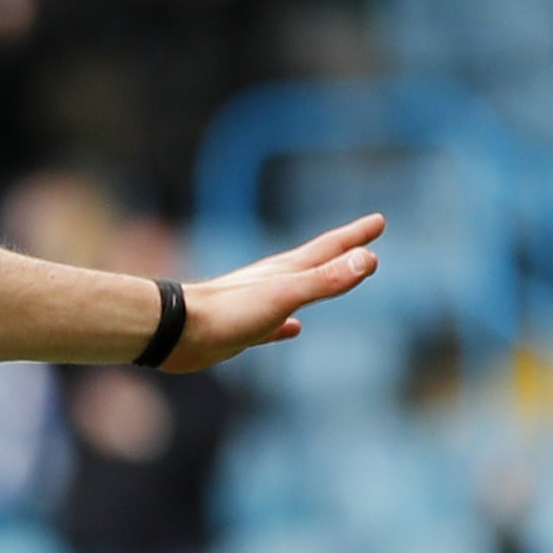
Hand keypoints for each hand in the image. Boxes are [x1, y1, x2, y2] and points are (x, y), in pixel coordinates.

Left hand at [162, 212, 381, 372]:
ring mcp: (255, 306)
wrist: (174, 332)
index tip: (378, 220)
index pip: (329, 248)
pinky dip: (287, 324)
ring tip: (332, 282)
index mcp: (285, 272)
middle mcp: (271, 283)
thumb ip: (324, 280)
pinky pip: (272, 325)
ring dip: (317, 284)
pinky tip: (292, 329)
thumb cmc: (228, 312)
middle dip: (341, 253)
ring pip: (295, 291)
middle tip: (363, 241)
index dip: (355, 236)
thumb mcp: (284, 295)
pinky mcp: (240, 330)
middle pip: (314, 263)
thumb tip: (369, 258)